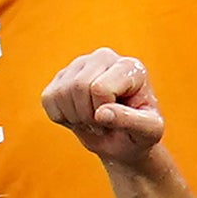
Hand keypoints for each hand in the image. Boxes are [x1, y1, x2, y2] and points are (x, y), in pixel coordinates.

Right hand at [39, 47, 166, 160]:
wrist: (122, 140)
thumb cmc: (138, 134)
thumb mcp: (148, 132)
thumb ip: (131, 121)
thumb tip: (101, 113)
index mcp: (130, 67)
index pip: (100, 88)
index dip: (104, 114)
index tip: (117, 122)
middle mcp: (104, 57)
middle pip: (79, 87)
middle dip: (87, 115)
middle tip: (102, 125)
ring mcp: (80, 64)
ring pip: (61, 92)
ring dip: (74, 117)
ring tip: (91, 120)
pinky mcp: (61, 76)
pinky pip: (48, 98)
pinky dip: (60, 116)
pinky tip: (77, 116)